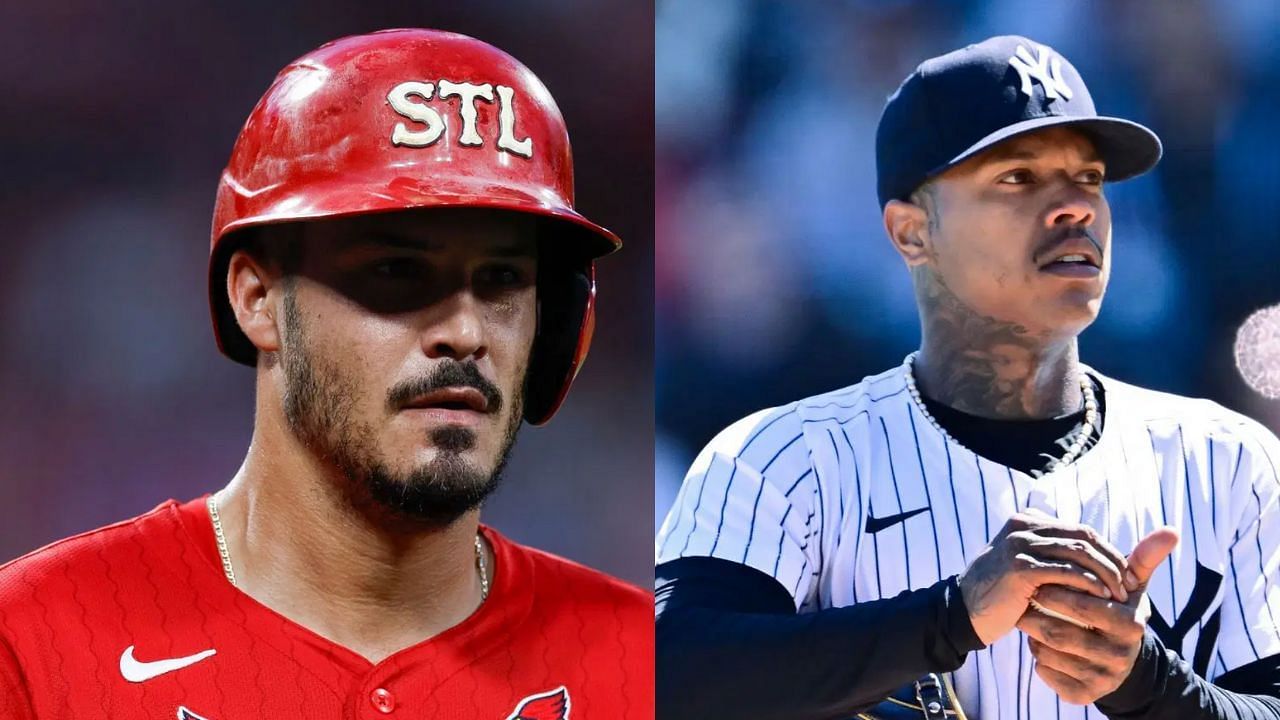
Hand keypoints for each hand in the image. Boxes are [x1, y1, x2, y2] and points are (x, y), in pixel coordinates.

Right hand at [958, 512, 1131, 645]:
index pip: (1080, 529)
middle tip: (1131, 584)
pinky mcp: (1020, 567)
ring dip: (1105, 572)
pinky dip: (1089, 583)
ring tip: (1120, 593)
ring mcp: (1019, 544)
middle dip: (1112, 560)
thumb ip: (1053, 555)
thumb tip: (1095, 557)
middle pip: (1083, 536)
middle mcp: (1022, 526)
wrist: (965, 611)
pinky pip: (1066, 571)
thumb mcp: (1029, 566)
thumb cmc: (1002, 594)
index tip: (1126, 573)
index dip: (1108, 550)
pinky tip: (1101, 597)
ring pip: (1078, 551)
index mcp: (1026, 521)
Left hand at [1019, 527, 1178, 704]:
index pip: (1084, 605)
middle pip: (1060, 632)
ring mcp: (1102, 678)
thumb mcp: (1131, 586)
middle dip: (1036, 613)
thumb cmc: (1117, 608)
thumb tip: (1171, 531)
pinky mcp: (1084, 695)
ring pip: (1049, 653)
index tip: (1039, 579)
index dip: (1057, 592)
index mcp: (1130, 624)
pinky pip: (1047, 674)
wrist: (1120, 656)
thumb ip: (1143, 559)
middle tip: (1024, 597)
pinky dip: (1037, 658)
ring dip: (1033, 634)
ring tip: (1028, 617)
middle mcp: (1119, 655)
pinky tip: (1039, 645)